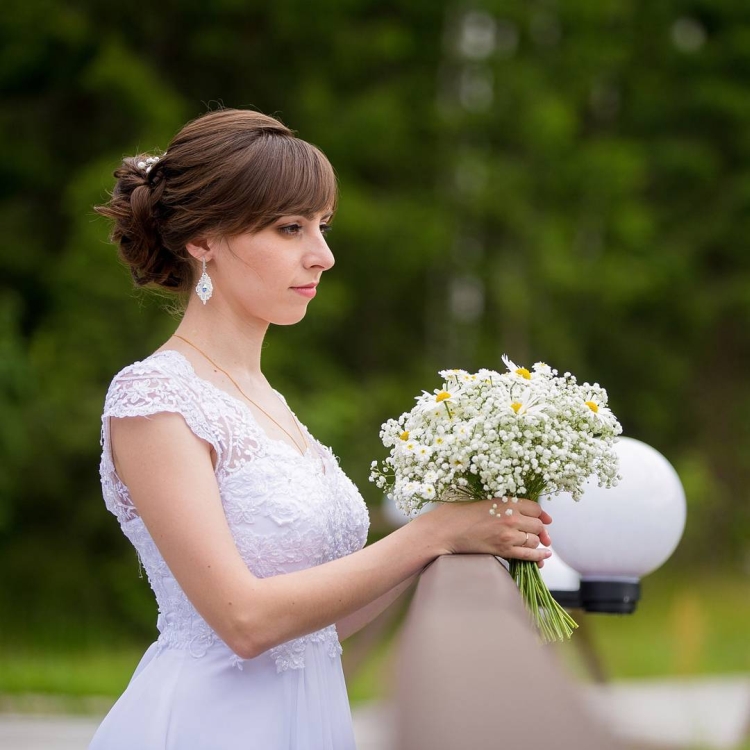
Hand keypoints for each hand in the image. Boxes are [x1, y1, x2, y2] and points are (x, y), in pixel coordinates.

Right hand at [427, 497, 552, 566]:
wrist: (446, 530)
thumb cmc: (460, 512)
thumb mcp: (484, 498)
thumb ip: (505, 501)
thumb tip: (524, 508)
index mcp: (507, 501)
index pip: (536, 508)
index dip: (542, 514)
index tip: (545, 519)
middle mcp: (511, 518)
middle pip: (538, 525)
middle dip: (540, 530)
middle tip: (540, 533)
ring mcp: (508, 535)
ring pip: (534, 540)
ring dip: (536, 542)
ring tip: (535, 543)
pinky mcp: (503, 550)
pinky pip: (528, 555)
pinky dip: (539, 556)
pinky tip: (544, 556)